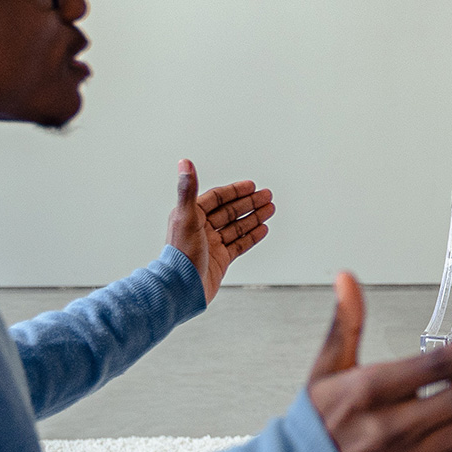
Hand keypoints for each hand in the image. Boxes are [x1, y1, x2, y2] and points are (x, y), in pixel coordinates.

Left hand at [167, 159, 273, 303]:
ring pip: (236, 227)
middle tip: (267, 196)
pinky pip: (239, 245)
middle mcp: (201, 229)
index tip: (251, 185)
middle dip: (249, 202)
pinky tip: (263, 229)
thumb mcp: (186, 217)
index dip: (235, 191)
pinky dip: (251, 236)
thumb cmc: (180, 255)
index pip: (217, 198)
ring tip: (270, 209)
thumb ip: (187, 189)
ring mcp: (212, 245)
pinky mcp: (220, 261)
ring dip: (254, 217)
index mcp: (191, 216)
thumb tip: (184, 162)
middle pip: (230, 211)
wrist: (181, 289)